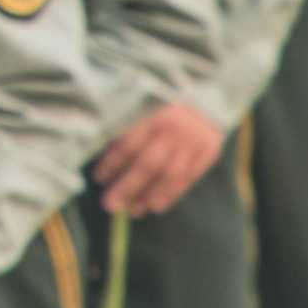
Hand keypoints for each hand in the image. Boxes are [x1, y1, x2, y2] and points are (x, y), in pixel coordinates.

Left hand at [94, 103, 227, 215]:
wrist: (206, 96)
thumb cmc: (161, 104)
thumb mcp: (141, 106)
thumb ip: (125, 130)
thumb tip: (105, 167)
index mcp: (151, 113)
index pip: (129, 143)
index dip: (112, 163)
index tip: (98, 179)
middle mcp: (174, 128)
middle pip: (148, 164)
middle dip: (127, 188)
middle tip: (110, 205)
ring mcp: (194, 141)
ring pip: (169, 176)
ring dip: (149, 196)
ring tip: (134, 211)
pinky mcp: (209, 151)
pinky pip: (188, 179)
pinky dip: (170, 195)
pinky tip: (155, 205)